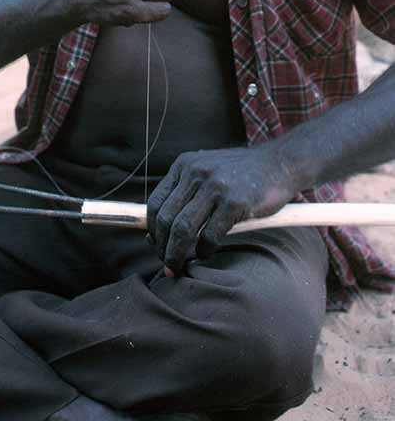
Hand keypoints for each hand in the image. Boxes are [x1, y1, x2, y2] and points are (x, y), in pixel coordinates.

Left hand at [147, 145, 296, 274]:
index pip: (155, 202)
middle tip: (167, 264)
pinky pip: (209, 234)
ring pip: (183, 229)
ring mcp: (214, 187)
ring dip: (177, 253)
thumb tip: (162, 229)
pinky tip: (207, 253)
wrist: (279, 163)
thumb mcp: (207, 170)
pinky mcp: (234, 202)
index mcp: (184, 165)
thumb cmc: (242, 174)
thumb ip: (186, 191)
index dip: (152, 229)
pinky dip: (204, 250)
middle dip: (162, 247)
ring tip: (178, 267)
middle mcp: (195, 173)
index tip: (156, 245)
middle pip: (166, 218)